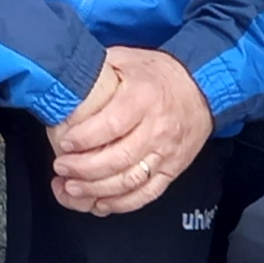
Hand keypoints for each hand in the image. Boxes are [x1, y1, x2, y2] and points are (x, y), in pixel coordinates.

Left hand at [50, 46, 212, 213]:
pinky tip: (100, 203)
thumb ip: (97, 67)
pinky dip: (122, 204)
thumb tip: (65, 75)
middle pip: (118, 158)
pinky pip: (148, 193)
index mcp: (144, 97)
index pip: (112, 124)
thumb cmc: (160, 74)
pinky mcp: (172, 169)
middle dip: (83, 169)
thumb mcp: (127, 59)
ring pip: (130, 181)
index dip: (84, 138)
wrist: (202, 88)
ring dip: (97, 190)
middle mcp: (157, 128)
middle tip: (61, 168)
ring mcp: (166, 152)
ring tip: (72, 188)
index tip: (64, 143)